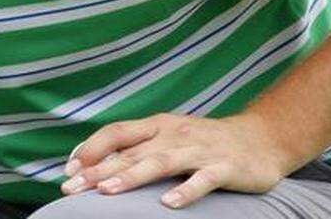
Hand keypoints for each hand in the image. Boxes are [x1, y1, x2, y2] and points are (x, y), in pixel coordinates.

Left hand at [60, 113, 290, 208]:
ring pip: (161, 163)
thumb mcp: (170, 137)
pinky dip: (186, 191)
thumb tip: (95, 165)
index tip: (68, 170)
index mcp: (158, 126)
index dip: (91, 149)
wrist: (262, 138)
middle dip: (98, 170)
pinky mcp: (225, 167)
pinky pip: (203, 180)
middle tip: (71, 187)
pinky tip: (168, 204)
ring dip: (132, 176)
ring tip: (107, 191)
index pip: (117, 133)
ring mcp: (200, 151)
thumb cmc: (206, 142)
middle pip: (131, 152)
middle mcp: (175, 135)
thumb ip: (137, 148)